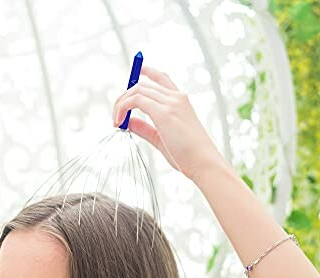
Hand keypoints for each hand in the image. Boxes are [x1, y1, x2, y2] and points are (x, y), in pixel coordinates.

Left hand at [112, 66, 223, 182]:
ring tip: (116, 121)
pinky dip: (123, 108)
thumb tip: (127, 121)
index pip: (161, 78)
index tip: (134, 74)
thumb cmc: (188, 155)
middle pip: (142, 85)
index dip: (146, 72)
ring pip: (137, 90)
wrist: (203, 162)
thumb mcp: (162, 138)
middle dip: (124, 97)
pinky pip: (136, 100)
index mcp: (181, 102)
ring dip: (121, 104)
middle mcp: (176, 98)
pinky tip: (120, 122)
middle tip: (116, 115)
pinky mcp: (164, 112)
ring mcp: (171, 103)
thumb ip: (145, 128)